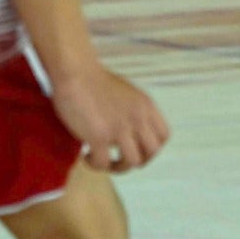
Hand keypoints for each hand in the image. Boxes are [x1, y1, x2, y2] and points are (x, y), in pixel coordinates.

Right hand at [51, 63, 170, 172]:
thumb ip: (135, 111)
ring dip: (117, 166)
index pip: (163, 136)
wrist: (76, 72)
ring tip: (101, 159)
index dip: (151, 148)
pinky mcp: (99, 136)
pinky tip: (86, 154)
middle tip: (119, 158)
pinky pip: (103, 162)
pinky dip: (95, 164)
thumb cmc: (96, 81)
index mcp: (146, 106)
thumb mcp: (128, 94)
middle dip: (137, 160)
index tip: (136, 149)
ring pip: (132, 162)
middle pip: (152, 152)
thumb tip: (133, 132)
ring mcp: (120, 127)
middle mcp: (138, 117)